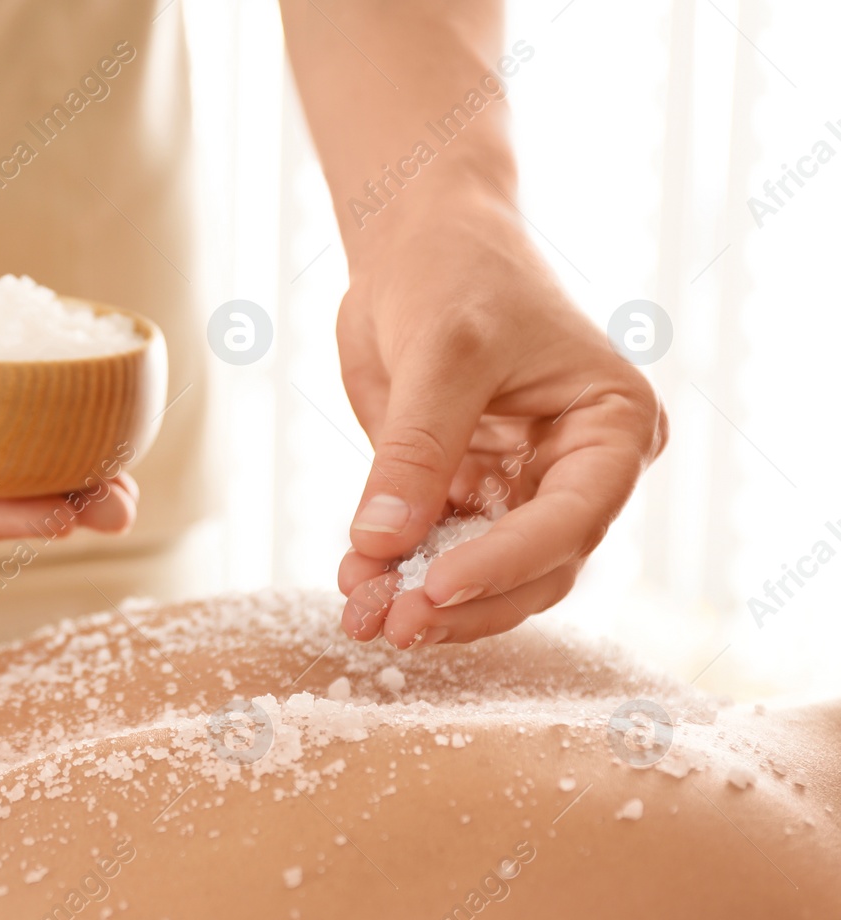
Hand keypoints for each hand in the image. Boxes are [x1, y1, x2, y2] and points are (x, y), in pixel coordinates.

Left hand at [332, 185, 666, 646]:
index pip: (572, 519)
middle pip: (537, 567)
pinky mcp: (469, 495)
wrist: (418, 244)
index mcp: (614, 424)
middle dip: (462, 602)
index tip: (435, 590)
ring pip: (489, 574)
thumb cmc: (456, 273)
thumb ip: (415, 450)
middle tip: (390, 624)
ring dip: (424, 599)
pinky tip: (356, 584)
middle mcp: (582, 468)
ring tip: (360, 614)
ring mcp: (525, 487)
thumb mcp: (441, 353)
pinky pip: (441, 550)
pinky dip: (400, 573)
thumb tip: (380, 543)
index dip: (504, 564)